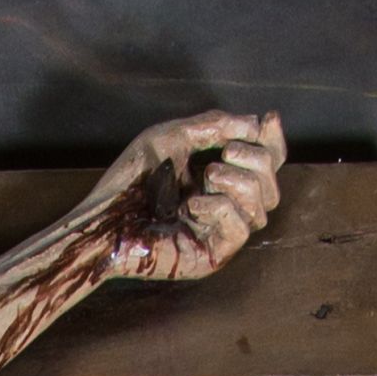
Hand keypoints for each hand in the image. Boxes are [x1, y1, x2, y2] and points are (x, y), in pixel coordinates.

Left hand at [93, 110, 284, 286]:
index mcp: (219, 177)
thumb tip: (256, 123)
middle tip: (224, 153)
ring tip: (206, 176)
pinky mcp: (210, 255)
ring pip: (263, 207)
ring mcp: (218, 233)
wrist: (103, 221)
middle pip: (271, 184)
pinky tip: (194, 205)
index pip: (264, 163)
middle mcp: (224, 206)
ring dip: (240, 182)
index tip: (267, 119)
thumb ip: (214, 126)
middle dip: (257, 160)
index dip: (272, 141)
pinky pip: (241, 230)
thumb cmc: (130, 181)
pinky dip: (222, 209)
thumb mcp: (172, 138)